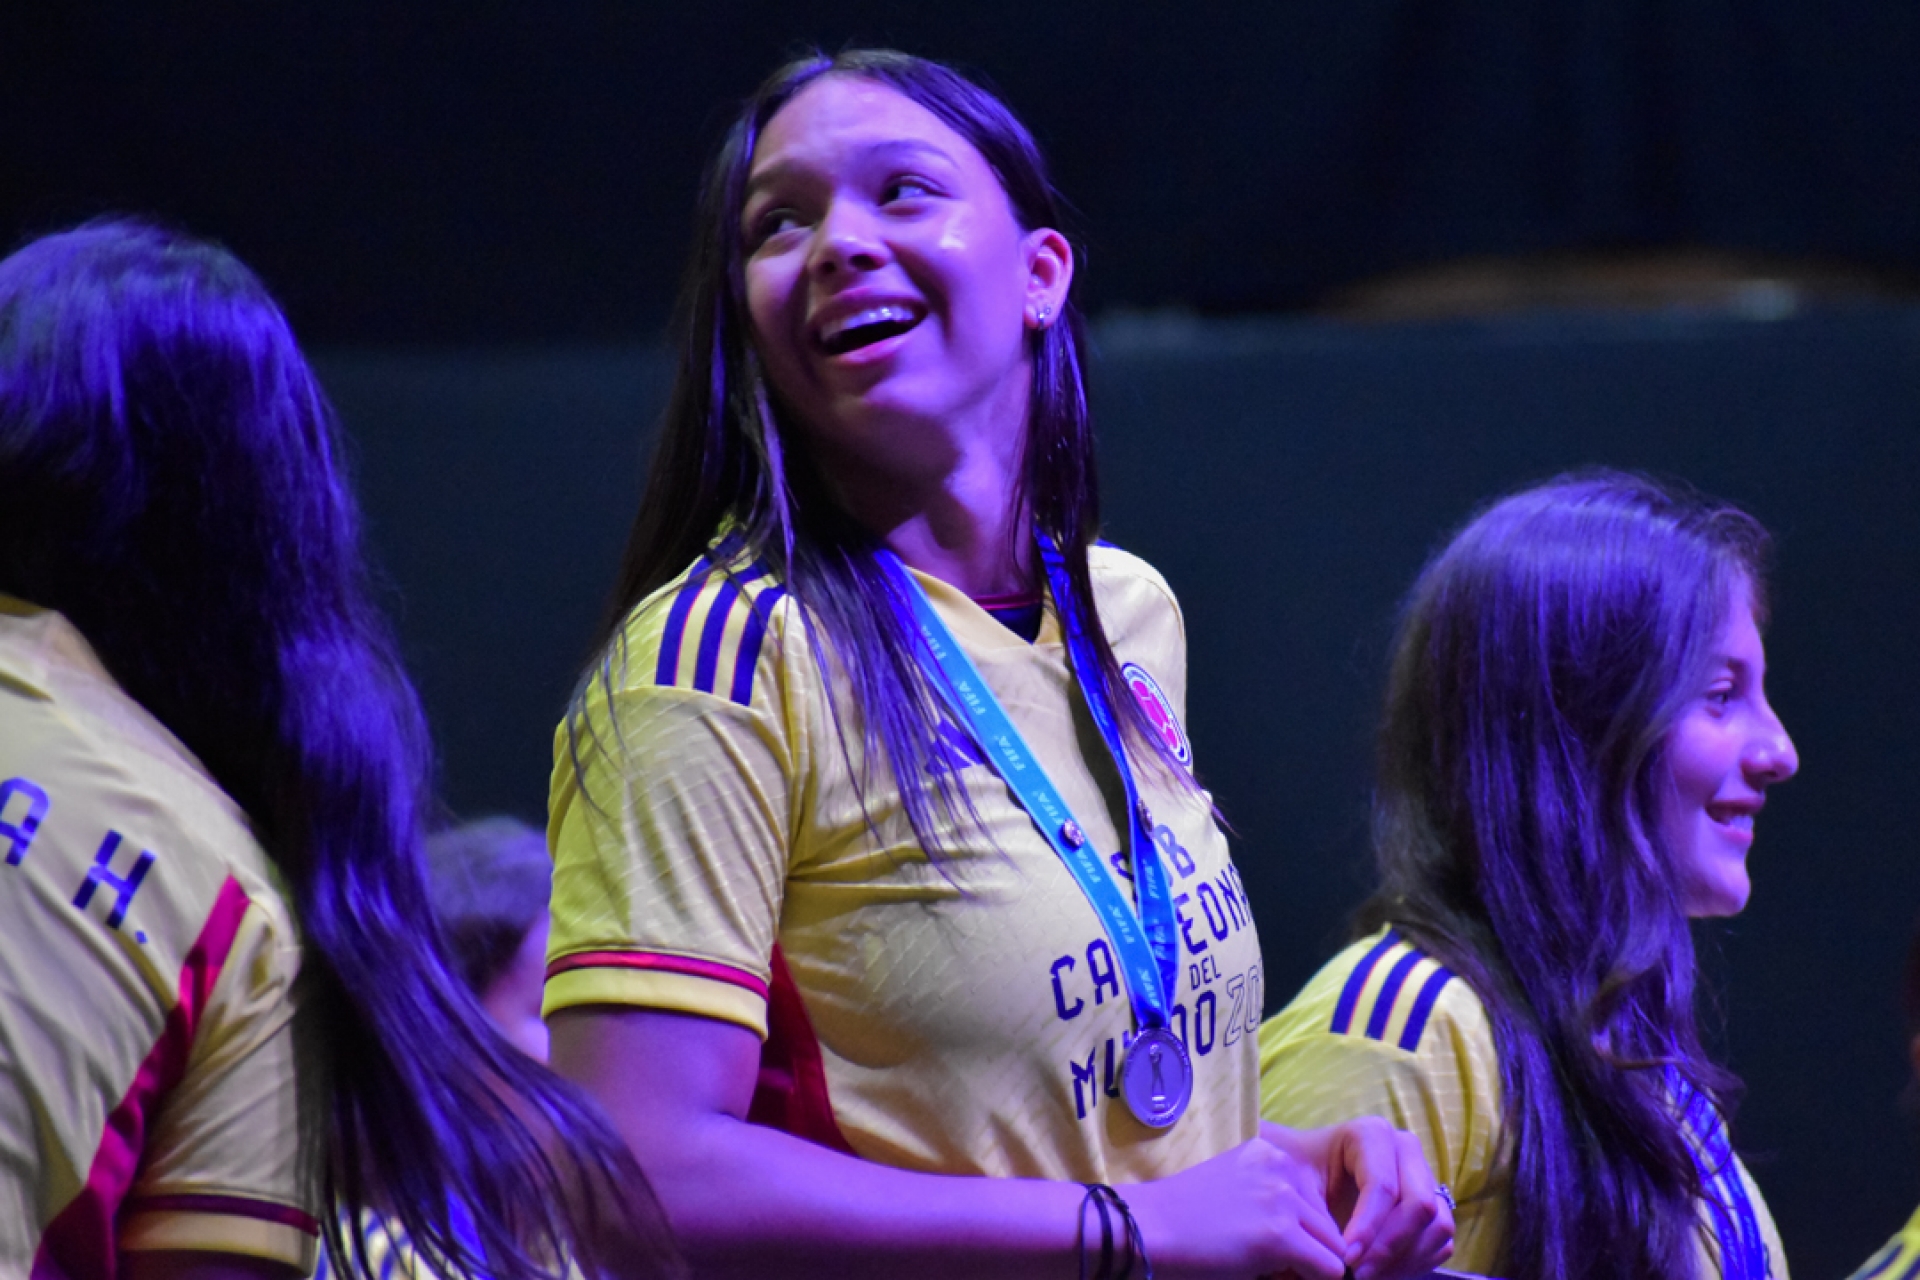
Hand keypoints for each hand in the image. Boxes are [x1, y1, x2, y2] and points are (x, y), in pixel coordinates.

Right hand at [1123, 1134, 1348, 1278]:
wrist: (1148, 1230)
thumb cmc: (1183, 1219)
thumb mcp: (1236, 1191)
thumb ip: (1273, 1201)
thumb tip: (1319, 1244)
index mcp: (1270, 1153)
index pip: (1315, 1201)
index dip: (1302, 1233)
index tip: (1270, 1247)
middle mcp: (1282, 1166)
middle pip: (1329, 1225)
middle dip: (1312, 1251)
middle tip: (1275, 1267)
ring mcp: (1283, 1199)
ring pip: (1335, 1248)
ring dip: (1311, 1266)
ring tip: (1272, 1270)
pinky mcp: (1281, 1235)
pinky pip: (1331, 1270)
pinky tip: (1274, 1277)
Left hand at [1262, 1119, 1453, 1279]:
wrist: (1301, 1177)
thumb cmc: (1294, 1174)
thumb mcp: (1293, 1182)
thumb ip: (1312, 1212)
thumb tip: (1337, 1255)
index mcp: (1371, 1135)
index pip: (1383, 1186)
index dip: (1368, 1228)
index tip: (1345, 1258)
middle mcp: (1405, 1151)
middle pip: (1419, 1205)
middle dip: (1389, 1246)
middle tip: (1358, 1273)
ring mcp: (1424, 1178)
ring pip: (1437, 1226)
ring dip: (1405, 1259)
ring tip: (1367, 1275)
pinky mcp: (1432, 1208)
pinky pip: (1441, 1242)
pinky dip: (1416, 1263)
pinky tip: (1382, 1272)